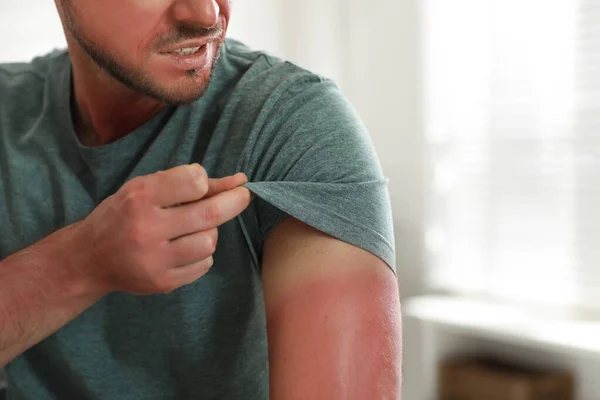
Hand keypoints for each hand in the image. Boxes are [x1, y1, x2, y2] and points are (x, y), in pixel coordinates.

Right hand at [67, 164, 251, 295]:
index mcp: (140, 198)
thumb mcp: (146, 189)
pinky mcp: (162, 283)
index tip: (202, 183)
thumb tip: (240, 180)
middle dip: (235, 201)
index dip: (204, 180)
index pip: (193, 182)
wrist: (89, 259)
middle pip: (210, 214)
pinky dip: (201, 254)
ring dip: (210, 232)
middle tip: (243, 195)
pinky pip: (203, 265)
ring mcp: (155, 260)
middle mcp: (147, 229)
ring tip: (195, 229)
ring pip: (209, 242)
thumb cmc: (123, 215)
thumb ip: (190, 183)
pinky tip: (184, 249)